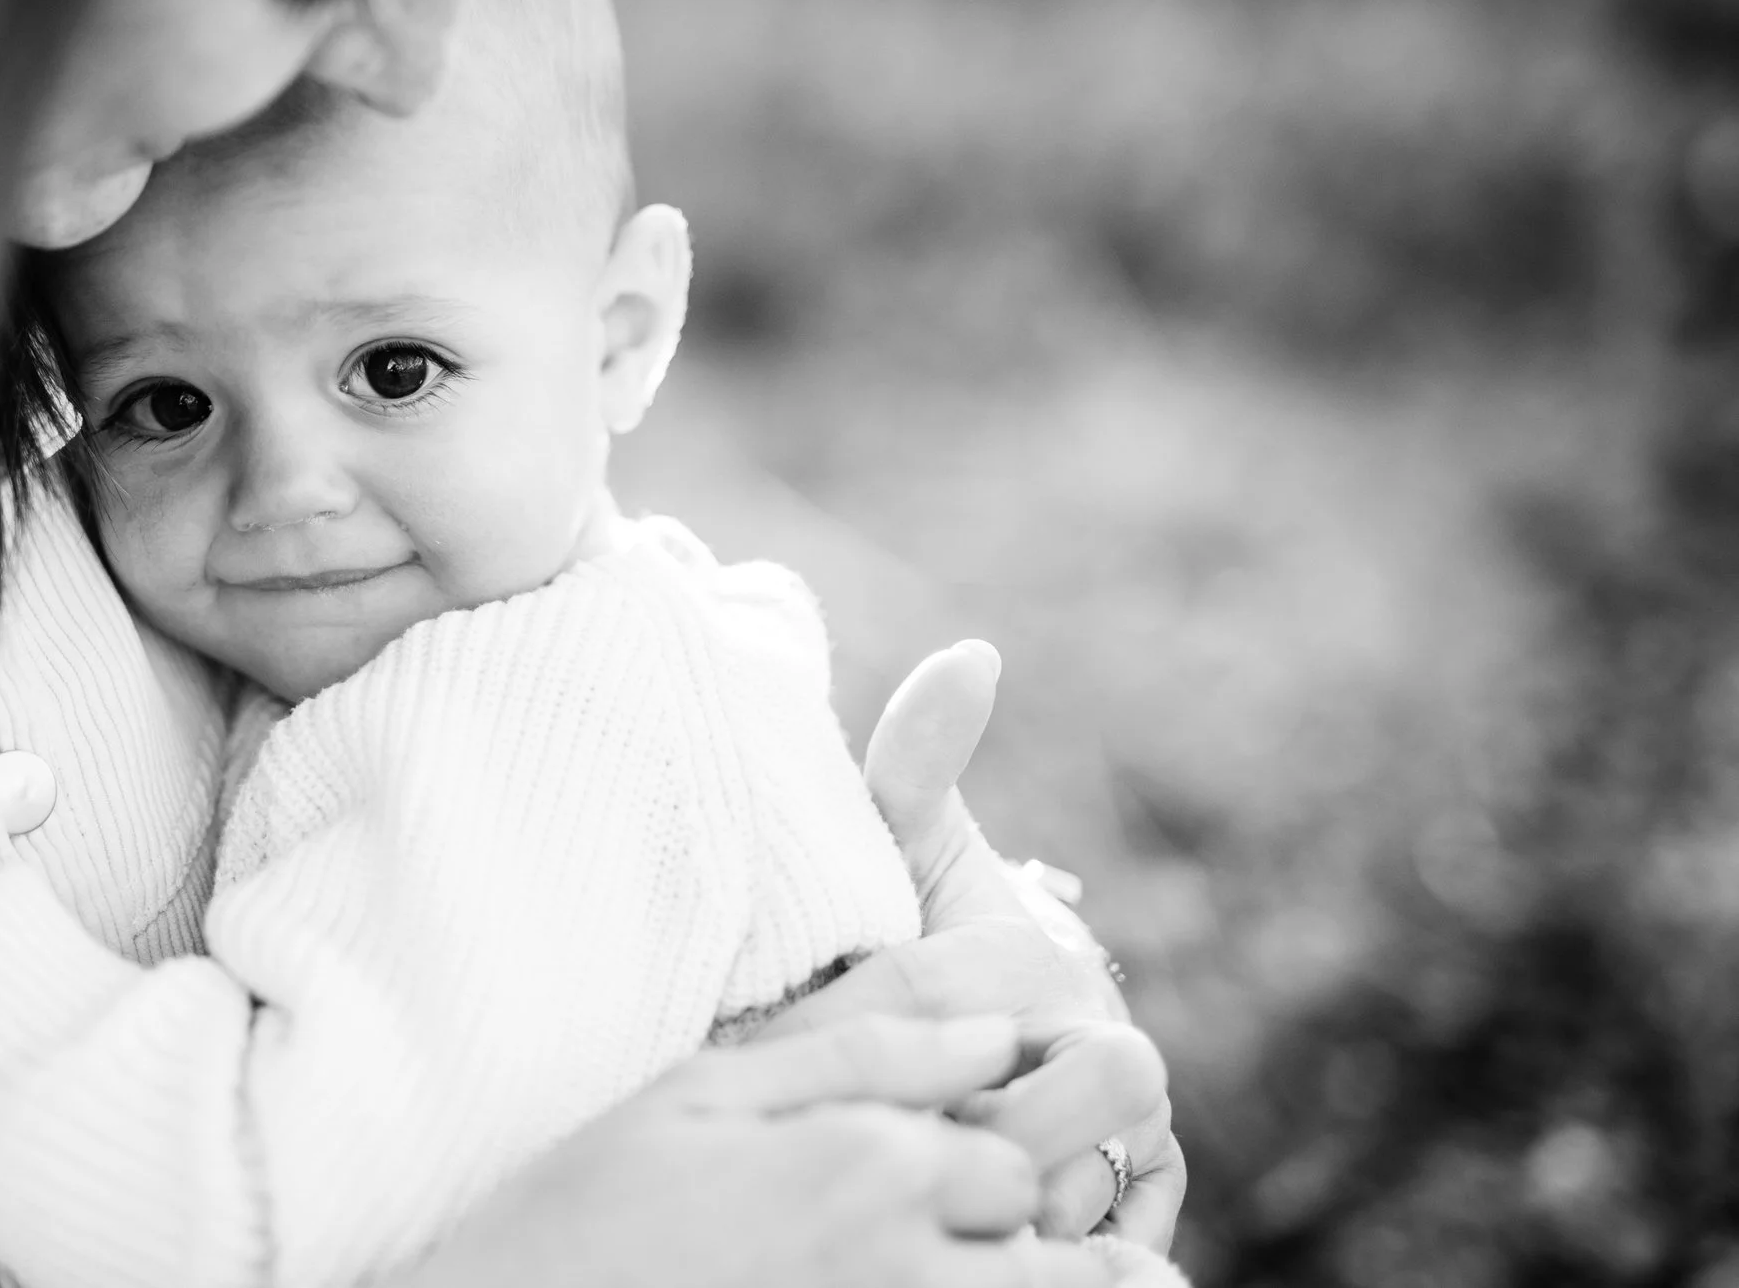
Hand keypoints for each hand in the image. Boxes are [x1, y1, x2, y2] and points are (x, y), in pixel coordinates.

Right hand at [397, 1015, 1113, 1287]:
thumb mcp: (704, 1091)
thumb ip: (858, 1052)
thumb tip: (994, 1034)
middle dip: (1037, 1241)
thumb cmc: (587, 1208)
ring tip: (1012, 1271)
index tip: (972, 1166)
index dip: (1002, 1159)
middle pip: (1051, 1255)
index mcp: (868, 1164)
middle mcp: (903, 1260)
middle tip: (1003, 1225)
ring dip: (1043, 1284)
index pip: (1015, 1158)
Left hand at [761, 641, 1186, 1250]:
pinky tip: (966, 1260)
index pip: (924, 996)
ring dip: (984, 1203)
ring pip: (1068, 1188)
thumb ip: (916, 766)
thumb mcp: (910, 852)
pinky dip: (1059, 1259)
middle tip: (822, 1144)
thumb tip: (971, 653)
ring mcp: (1131, 1129)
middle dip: (926, 1128)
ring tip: (882, 1206)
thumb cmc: (928, 929)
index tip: (735, 1054)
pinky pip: (1114, 1246)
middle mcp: (1103, 1039)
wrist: (1001, 1026)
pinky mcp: (1146, 1200)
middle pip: (1026, 1106)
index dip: (825, 1028)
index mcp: (1032, 957)